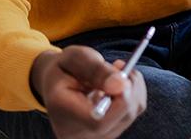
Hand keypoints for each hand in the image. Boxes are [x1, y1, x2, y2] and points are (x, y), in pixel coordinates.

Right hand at [30, 46, 146, 138]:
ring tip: (116, 71)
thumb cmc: (65, 68)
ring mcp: (93, 137)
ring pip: (131, 113)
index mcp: (62, 113)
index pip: (99, 121)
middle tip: (120, 64)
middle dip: (130, 87)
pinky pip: (132, 113)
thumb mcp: (75, 58)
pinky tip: (118, 84)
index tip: (123, 74)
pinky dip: (133, 93)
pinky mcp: (107, 132)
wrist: (58, 84)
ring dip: (133, 87)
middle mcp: (77, 133)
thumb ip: (96, 70)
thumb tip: (121, 85)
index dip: (120, 99)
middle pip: (121, 117)